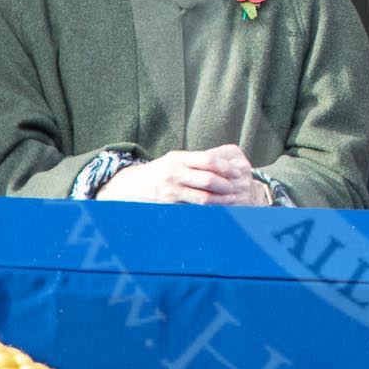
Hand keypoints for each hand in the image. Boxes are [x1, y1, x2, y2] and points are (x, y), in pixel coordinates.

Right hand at [96, 145, 269, 205]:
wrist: (132, 185)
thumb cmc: (160, 171)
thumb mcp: (175, 160)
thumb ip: (196, 161)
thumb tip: (226, 162)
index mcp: (179, 158)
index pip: (208, 159)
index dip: (225, 166)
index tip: (236, 171)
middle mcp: (175, 173)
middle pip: (208, 179)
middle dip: (226, 185)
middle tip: (236, 188)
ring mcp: (171, 191)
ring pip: (203, 198)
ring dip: (221, 201)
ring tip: (232, 201)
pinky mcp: (169, 205)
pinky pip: (194, 209)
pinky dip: (209, 210)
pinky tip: (219, 210)